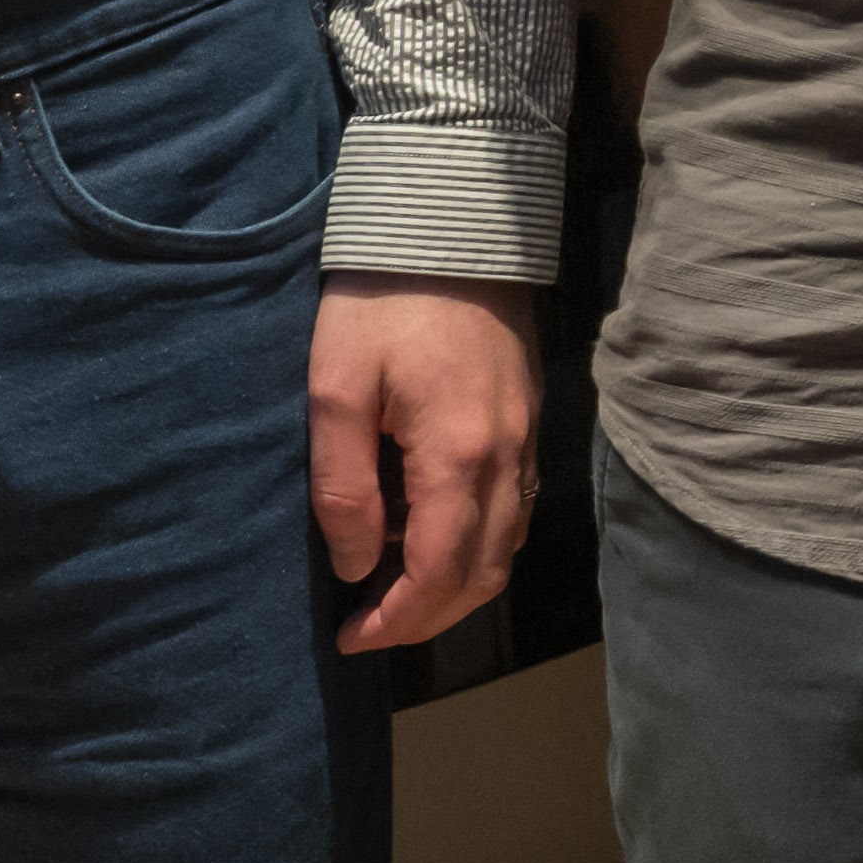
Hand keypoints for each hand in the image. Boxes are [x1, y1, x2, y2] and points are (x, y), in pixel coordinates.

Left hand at [313, 285, 544, 655]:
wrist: (451, 224)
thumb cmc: (379, 303)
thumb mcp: (334, 390)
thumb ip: (344, 487)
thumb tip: (356, 565)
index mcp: (458, 454)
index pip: (441, 572)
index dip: (398, 619)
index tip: (351, 637)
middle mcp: (507, 456)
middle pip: (485, 572)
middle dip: (430, 616)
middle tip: (371, 628)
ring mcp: (526, 436)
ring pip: (508, 544)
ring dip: (459, 585)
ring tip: (399, 591)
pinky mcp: (528, 416)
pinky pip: (515, 506)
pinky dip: (480, 542)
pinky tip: (436, 533)